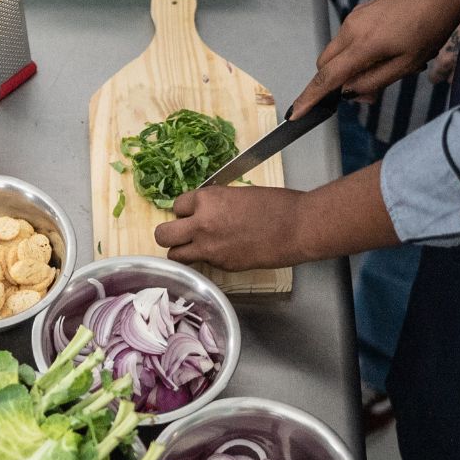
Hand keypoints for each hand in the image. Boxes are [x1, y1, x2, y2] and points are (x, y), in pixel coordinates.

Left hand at [153, 186, 307, 273]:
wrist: (297, 227)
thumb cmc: (275, 205)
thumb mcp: (237, 194)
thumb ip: (215, 203)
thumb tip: (203, 211)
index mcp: (207, 200)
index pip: (176, 205)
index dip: (184, 210)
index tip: (191, 212)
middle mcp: (202, 224)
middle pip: (163, 234)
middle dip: (168, 234)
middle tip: (179, 234)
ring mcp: (209, 248)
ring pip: (174, 256)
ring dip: (181, 251)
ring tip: (193, 248)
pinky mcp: (221, 265)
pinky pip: (201, 264)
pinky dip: (206, 260)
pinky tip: (222, 252)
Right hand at [288, 0, 459, 118]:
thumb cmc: (432, 24)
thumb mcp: (407, 64)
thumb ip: (373, 81)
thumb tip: (349, 92)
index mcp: (362, 45)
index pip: (327, 78)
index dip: (310, 97)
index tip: (296, 113)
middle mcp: (351, 29)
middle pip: (324, 65)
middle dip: (335, 83)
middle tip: (367, 92)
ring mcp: (355, 17)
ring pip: (337, 52)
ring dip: (349, 67)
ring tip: (386, 68)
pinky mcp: (362, 10)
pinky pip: (349, 38)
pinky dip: (357, 52)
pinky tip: (386, 52)